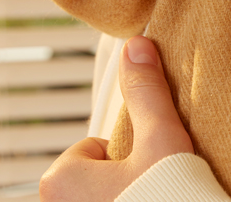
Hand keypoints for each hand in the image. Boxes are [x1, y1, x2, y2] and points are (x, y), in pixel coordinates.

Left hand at [39, 35, 193, 201]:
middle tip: (148, 189)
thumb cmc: (171, 200)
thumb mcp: (162, 138)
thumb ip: (146, 91)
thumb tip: (136, 44)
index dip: (120, 154)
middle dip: (117, 183)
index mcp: (60, 183)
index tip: (143, 167)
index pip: (88, 151)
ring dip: (123, 200)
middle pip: (90, 182)